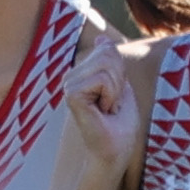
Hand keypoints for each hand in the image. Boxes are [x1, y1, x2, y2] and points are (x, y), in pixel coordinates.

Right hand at [66, 36, 139, 187]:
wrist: (114, 150)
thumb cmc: (119, 124)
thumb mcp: (119, 84)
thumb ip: (111, 61)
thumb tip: (101, 38)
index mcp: (81, 73)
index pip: (107, 48)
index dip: (120, 72)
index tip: (114, 97)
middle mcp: (70, 77)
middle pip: (107, 53)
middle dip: (119, 79)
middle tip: (112, 104)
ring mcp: (68, 85)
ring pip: (106, 64)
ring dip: (116, 90)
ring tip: (107, 109)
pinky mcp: (71, 94)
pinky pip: (103, 78)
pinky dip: (111, 95)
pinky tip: (102, 111)